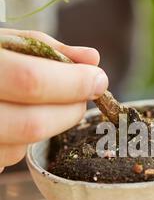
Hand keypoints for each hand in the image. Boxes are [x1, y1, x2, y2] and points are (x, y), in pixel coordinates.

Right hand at [0, 29, 107, 172]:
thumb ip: (44, 48)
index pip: (30, 81)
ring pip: (20, 146)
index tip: (98, 79)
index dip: (72, 83)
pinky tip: (16, 118)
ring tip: (44, 104)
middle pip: (31, 124)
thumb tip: (92, 58)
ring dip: (47, 125)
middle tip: (83, 98)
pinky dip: (23, 140)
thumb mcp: (2, 41)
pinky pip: (6, 158)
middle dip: (69, 111)